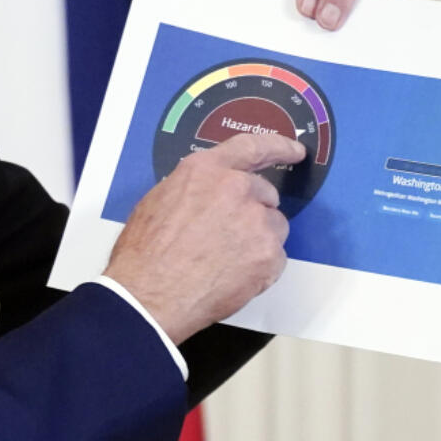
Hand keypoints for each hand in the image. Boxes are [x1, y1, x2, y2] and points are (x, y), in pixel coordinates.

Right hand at [102, 133, 303, 344]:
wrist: (150, 293)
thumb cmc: (146, 253)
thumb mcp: (160, 199)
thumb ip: (194, 187)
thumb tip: (206, 194)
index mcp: (206, 170)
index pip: (253, 147)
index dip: (279, 147)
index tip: (295, 150)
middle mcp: (236, 188)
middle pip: (265, 194)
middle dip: (253, 211)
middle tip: (229, 234)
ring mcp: (256, 222)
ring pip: (273, 226)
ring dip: (258, 239)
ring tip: (225, 259)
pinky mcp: (269, 255)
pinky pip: (275, 258)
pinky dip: (260, 267)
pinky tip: (233, 275)